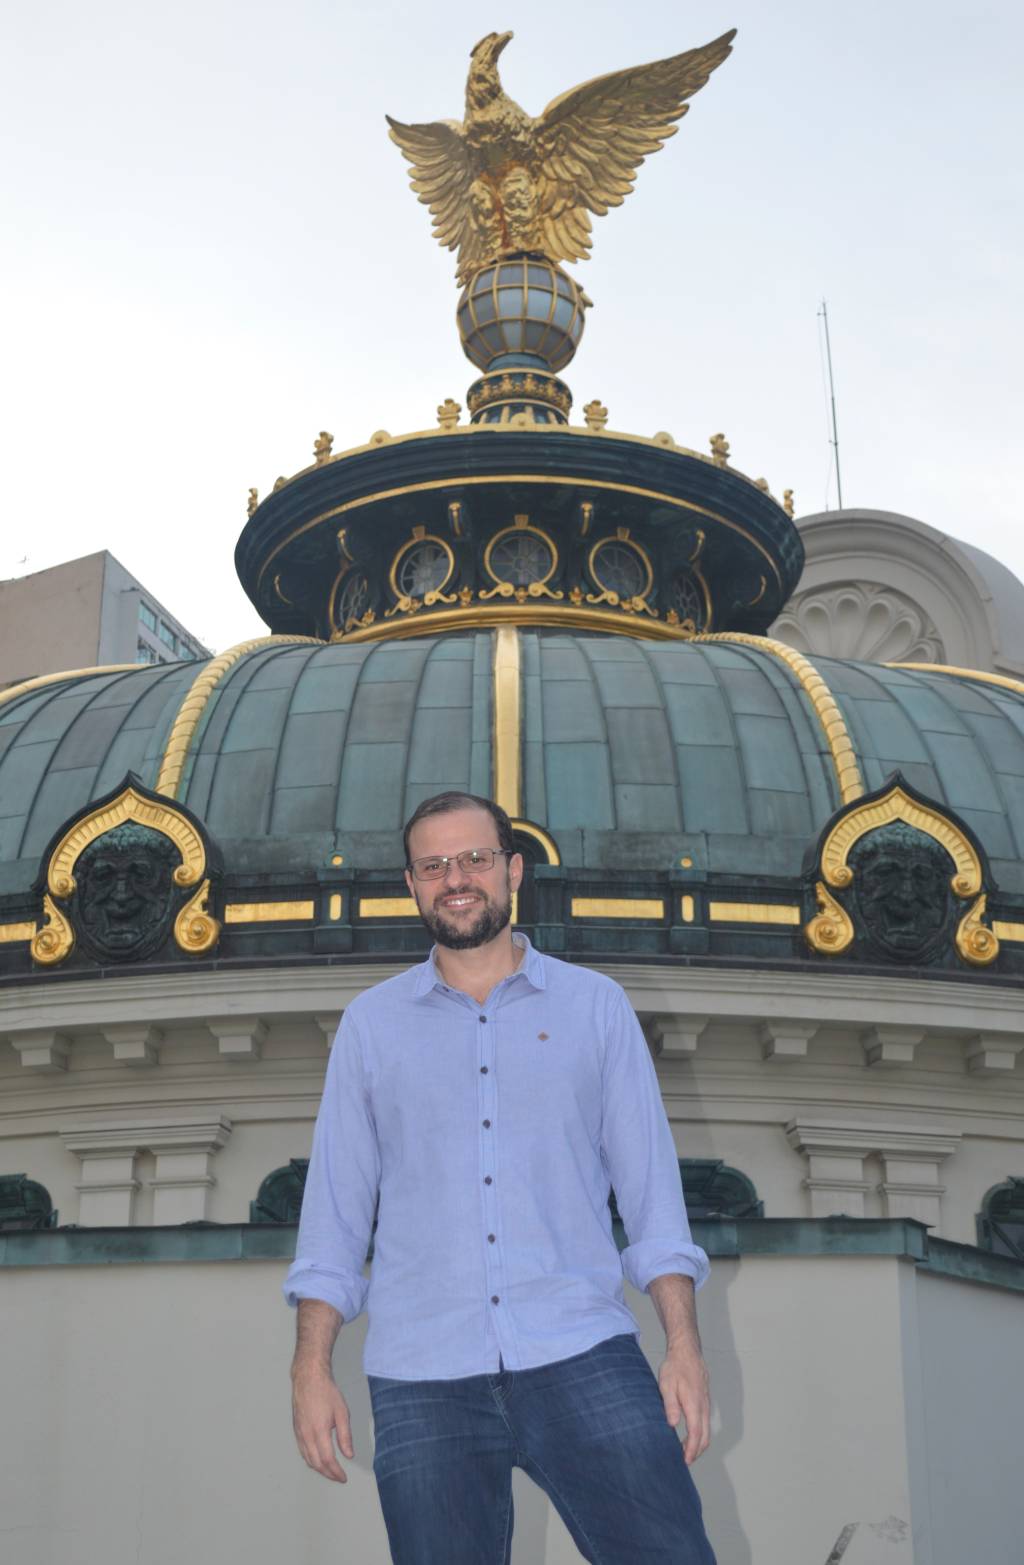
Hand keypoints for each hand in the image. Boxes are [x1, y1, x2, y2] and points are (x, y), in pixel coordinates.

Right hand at [291, 1363, 354, 1482]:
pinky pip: (302, 1451)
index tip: (343, 1478)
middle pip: (316, 1463)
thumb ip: (345, 1436)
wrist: (308, 1378)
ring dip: (319, 1469)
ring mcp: (299, 1433)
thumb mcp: (342, 1412)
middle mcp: (306, 1435)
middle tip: (338, 1477)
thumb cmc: (327, 1392)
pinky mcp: (296, 1430)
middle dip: (328, 1474)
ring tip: (330, 1471)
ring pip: (307, 1459)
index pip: (328, 1460)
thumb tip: (348, 1455)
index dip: (336, 1472)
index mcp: (319, 1431)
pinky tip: (317, 1459)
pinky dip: (310, 1460)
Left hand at [657, 1344, 710, 1464]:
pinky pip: (705, 1423)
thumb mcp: (666, 1384)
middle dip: (696, 1452)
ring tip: (684, 1451)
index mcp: (694, 1405)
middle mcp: (703, 1407)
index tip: (685, 1461)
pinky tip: (688, 1435)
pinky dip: (699, 1434)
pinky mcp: (704, 1402)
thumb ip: (670, 1405)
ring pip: (706, 1431)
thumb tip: (672, 1425)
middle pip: (705, 1437)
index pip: (696, 1434)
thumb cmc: (675, 1367)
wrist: (687, 1351)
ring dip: (698, 1444)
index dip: (691, 1450)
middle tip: (683, 1461)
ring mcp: (705, 1404)